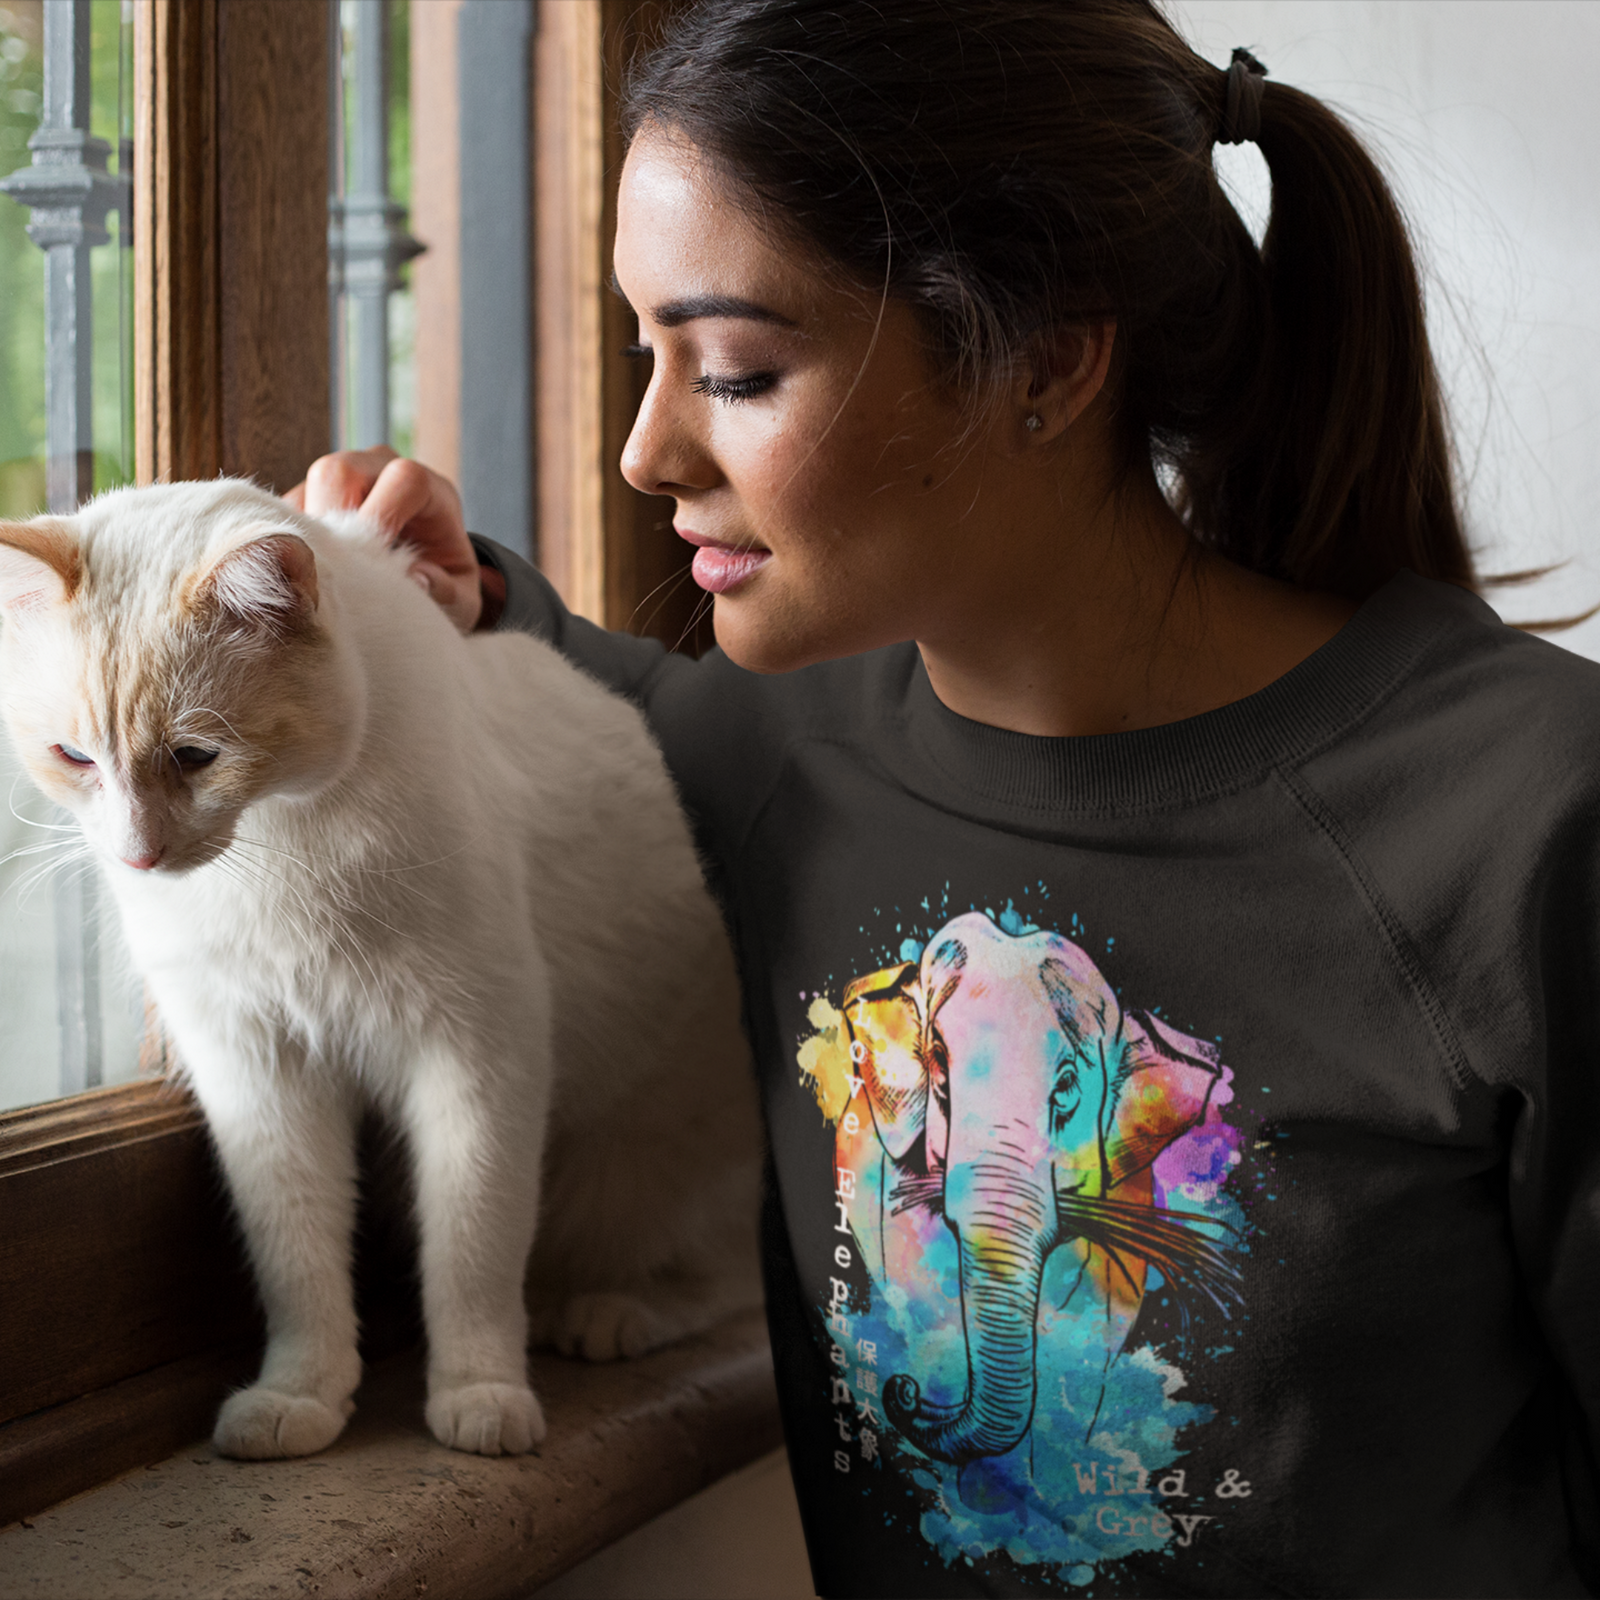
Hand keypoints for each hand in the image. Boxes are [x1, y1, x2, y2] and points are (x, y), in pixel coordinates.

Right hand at [285, 447, 486, 632]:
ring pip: (310, 484)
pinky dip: (295, 538)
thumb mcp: (460, 600)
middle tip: (340, 569)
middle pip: (341, 470)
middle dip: (334, 518)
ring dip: (311, 529)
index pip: (405, 479)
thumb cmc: (444, 586)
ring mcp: (344, 477)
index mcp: (428, 489)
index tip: (377, 561)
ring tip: (325, 574)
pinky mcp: (311, 495)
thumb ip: (446, 591)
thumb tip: (414, 579)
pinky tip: (311, 572)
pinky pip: (289, 506)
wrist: (422, 576)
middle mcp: (381, 469)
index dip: (386, 515)